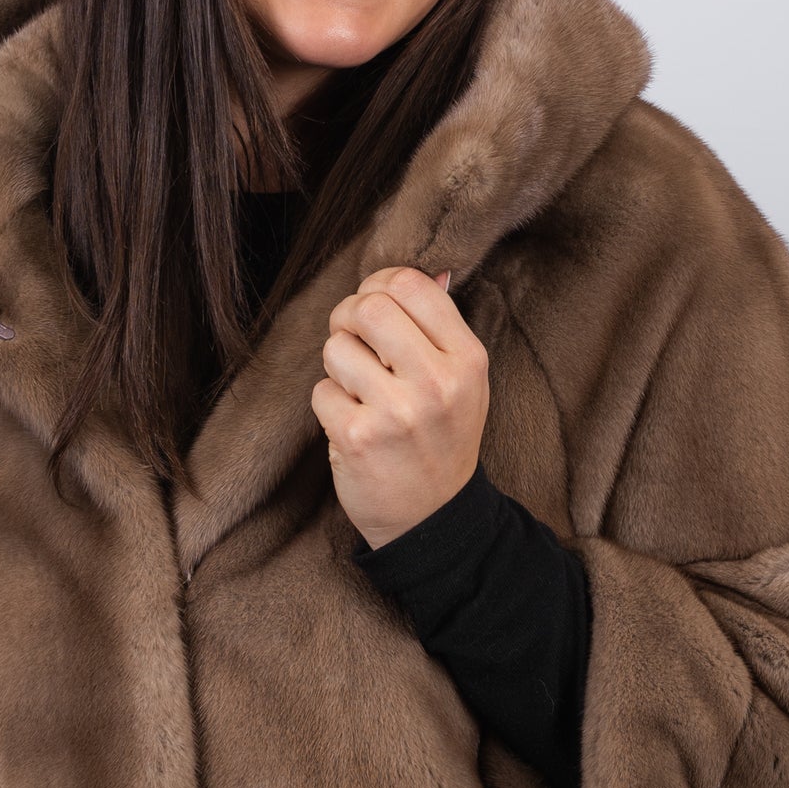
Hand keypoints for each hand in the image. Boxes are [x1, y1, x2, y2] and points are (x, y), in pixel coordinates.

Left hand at [310, 264, 488, 548]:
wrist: (432, 518)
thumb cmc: (442, 440)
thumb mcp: (464, 383)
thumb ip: (443, 328)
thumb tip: (433, 269)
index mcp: (467, 359)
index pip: (411, 284)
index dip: (380, 286)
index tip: (375, 307)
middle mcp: (437, 382)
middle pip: (369, 306)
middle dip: (349, 318)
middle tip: (353, 340)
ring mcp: (397, 412)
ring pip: (337, 347)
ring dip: (337, 365)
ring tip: (359, 391)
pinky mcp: (358, 438)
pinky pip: (321, 391)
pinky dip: (329, 405)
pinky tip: (353, 424)